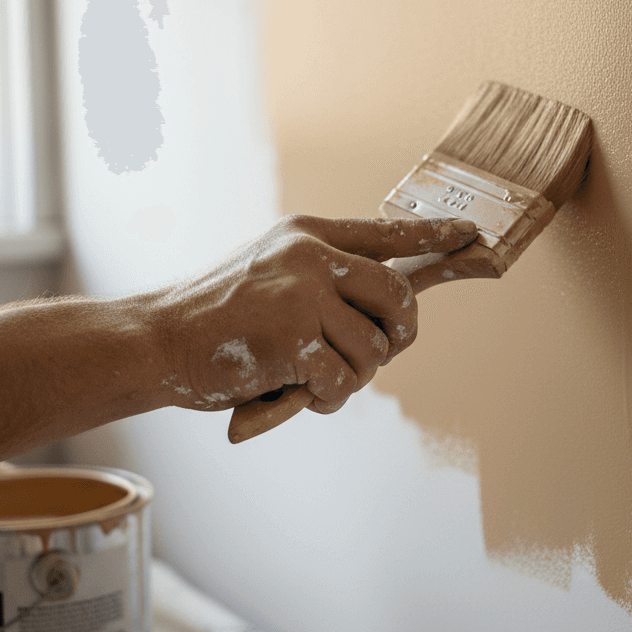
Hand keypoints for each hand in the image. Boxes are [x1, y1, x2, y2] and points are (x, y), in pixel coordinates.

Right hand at [149, 214, 477, 414]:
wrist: (160, 339)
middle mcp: (310, 256)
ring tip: (314, 377)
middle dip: (401, 335)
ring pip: (373, 350)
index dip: (434, 237)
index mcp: (308, 234)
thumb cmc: (220, 316)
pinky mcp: (293, 340)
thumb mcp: (273, 274)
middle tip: (382, 351)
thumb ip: (324, 280)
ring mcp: (302, 296)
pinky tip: (298, 392)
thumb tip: (392, 308)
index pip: (386, 232)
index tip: (470, 236)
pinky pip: (344, 381)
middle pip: (399, 297)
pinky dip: (329, 399)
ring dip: (352, 377)